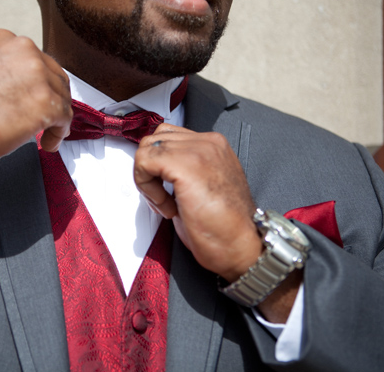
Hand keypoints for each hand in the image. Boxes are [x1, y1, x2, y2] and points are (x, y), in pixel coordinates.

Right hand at [0, 29, 71, 176]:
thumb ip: (0, 72)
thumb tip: (15, 89)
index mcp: (6, 41)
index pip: (38, 61)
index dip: (40, 85)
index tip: (36, 99)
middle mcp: (25, 51)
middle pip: (55, 77)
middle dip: (52, 101)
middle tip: (46, 121)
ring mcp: (37, 76)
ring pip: (62, 98)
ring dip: (56, 119)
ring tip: (45, 135)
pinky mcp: (44, 103)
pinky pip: (64, 119)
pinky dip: (58, 133)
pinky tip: (47, 142)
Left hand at [134, 124, 260, 281]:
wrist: (239, 245)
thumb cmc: (222, 226)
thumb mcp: (200, 186)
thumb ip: (181, 169)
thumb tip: (154, 168)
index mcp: (213, 145)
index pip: (167, 137)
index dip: (158, 166)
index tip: (167, 191)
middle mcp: (208, 142)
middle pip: (154, 141)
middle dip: (150, 171)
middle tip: (163, 199)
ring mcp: (198, 150)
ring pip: (146, 149)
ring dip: (148, 180)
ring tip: (167, 203)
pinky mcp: (185, 165)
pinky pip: (144, 163)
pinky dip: (147, 187)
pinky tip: (168, 206)